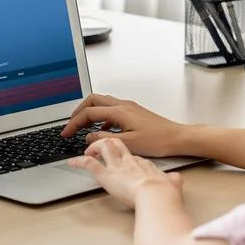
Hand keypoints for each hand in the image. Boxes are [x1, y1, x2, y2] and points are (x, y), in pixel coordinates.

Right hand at [61, 94, 200, 157]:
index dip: (74, 123)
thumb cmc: (158, 140)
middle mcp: (123, 105)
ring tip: (82, 128)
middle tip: (71, 125)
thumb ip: (104, 140)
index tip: (66, 133)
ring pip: (102, 104)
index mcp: (120, 111)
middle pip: (93, 101)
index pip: (89, 113)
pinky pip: (111, 110)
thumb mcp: (128, 144)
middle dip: (79, 112)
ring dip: (89, 113)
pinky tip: (102, 131)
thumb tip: (87, 138)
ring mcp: (129, 107)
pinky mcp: (133, 112)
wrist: (178, 138)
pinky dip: (101, 118)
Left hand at [69, 138, 182, 207]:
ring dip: (93, 148)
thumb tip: (175, 179)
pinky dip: (78, 162)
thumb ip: (172, 180)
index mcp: (143, 163)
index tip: (122, 159)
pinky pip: (88, 163)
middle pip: (116, 142)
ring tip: (87, 151)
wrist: (158, 194)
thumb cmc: (164, 192)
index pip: (131, 153)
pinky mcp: (106, 174)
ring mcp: (116, 165)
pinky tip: (71, 162)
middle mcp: (128, 160)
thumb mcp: (172, 183)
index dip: (124, 155)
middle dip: (106, 142)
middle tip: (100, 147)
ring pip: (102, 145)